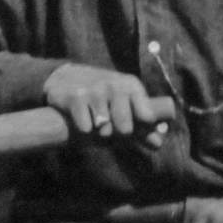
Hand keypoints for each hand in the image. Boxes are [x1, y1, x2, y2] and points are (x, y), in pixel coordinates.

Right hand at [43, 63, 167, 148]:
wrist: (64, 77)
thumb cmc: (102, 95)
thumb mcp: (123, 103)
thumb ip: (141, 126)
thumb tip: (158, 144)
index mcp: (131, 85)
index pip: (147, 117)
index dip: (141, 129)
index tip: (131, 128)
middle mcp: (115, 85)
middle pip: (126, 129)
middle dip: (117, 134)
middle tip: (109, 126)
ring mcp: (96, 90)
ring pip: (105, 130)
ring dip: (98, 132)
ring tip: (94, 120)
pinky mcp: (76, 97)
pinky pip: (86, 129)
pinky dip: (83, 130)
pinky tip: (80, 118)